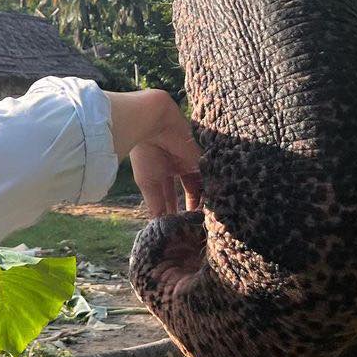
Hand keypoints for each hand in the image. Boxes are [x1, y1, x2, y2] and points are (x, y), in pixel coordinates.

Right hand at [106, 89, 202, 218]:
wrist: (154, 125)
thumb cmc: (145, 154)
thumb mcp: (149, 184)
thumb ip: (156, 205)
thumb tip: (158, 228)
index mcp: (162, 171)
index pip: (170, 196)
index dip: (173, 211)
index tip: (176, 230)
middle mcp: (179, 167)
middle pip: (189, 193)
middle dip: (190, 210)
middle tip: (193, 230)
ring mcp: (193, 162)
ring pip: (201, 187)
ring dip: (201, 205)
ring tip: (202, 224)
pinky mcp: (205, 159)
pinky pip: (211, 179)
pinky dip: (210, 194)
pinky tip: (210, 210)